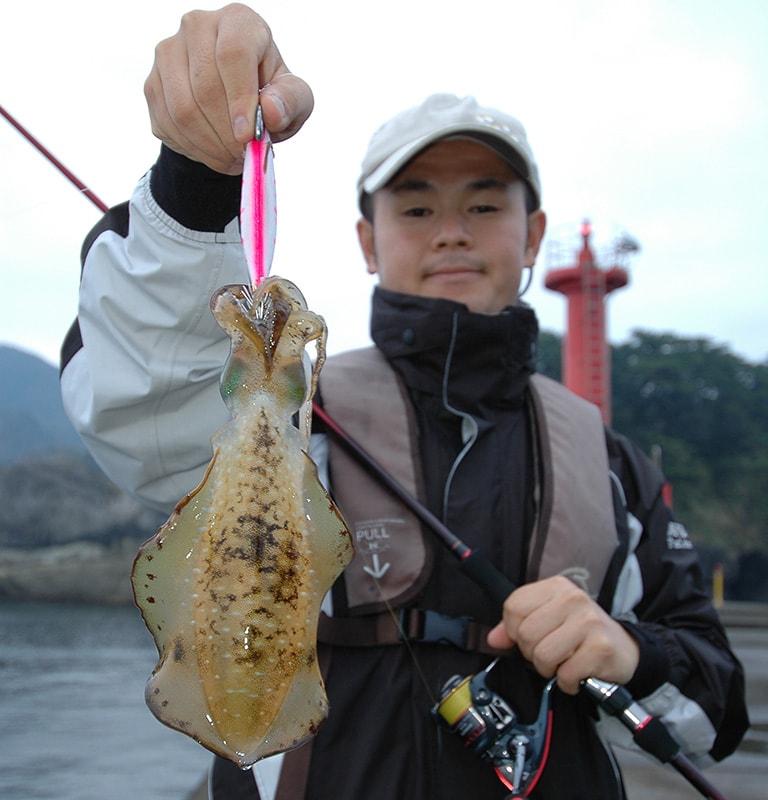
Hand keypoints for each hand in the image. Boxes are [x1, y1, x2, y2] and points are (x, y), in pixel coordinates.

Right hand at [144, 3, 313, 173]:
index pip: (233, 54)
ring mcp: (168, 53)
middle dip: (227, 133)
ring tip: (231, 158)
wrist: (238, 103)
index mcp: (238, 21)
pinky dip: (192, 148)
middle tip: (243, 155)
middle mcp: (197, 27)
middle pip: (205, 87)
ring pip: (182, 109)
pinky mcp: (152, 83)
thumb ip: (291, 102)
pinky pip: (167, 123)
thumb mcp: (295, 98)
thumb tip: (271, 112)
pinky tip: (213, 152)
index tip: (248, 136)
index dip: (240, 100)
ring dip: (209, 145)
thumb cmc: (271, 94)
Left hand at [486, 575, 639, 693]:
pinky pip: (565, 674)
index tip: (527, 637)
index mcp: (555, 587)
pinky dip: (567, 682)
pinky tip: (577, 674)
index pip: (514, 606)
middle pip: (526, 633)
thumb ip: (517, 625)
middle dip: (532, 653)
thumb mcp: (549, 618)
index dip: (513, 630)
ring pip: (542, 655)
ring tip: (563, 663)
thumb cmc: (580, 633)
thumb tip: (493, 638)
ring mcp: (589, 622)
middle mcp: (573, 599)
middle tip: (550, 654)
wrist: (624, 648)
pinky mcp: (600, 648)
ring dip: (549, 669)